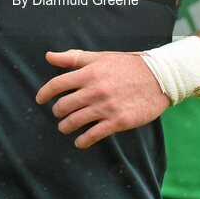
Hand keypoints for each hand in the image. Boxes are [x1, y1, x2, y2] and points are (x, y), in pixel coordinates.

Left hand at [35, 49, 168, 148]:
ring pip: (75, 121)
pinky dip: (82, 141)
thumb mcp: (101, 57)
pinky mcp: (118, 121)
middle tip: (59, 114)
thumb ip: (74, 58)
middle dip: (57, 112)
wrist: (159, 78)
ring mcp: (106, 107)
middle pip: (63, 106)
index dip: (44, 93)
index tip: (39, 99)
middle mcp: (95, 90)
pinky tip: (80, 142)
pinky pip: (93, 135)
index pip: (57, 84)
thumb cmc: (128, 65)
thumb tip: (49, 56)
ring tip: (66, 127)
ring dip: (66, 127)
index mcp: (89, 72)